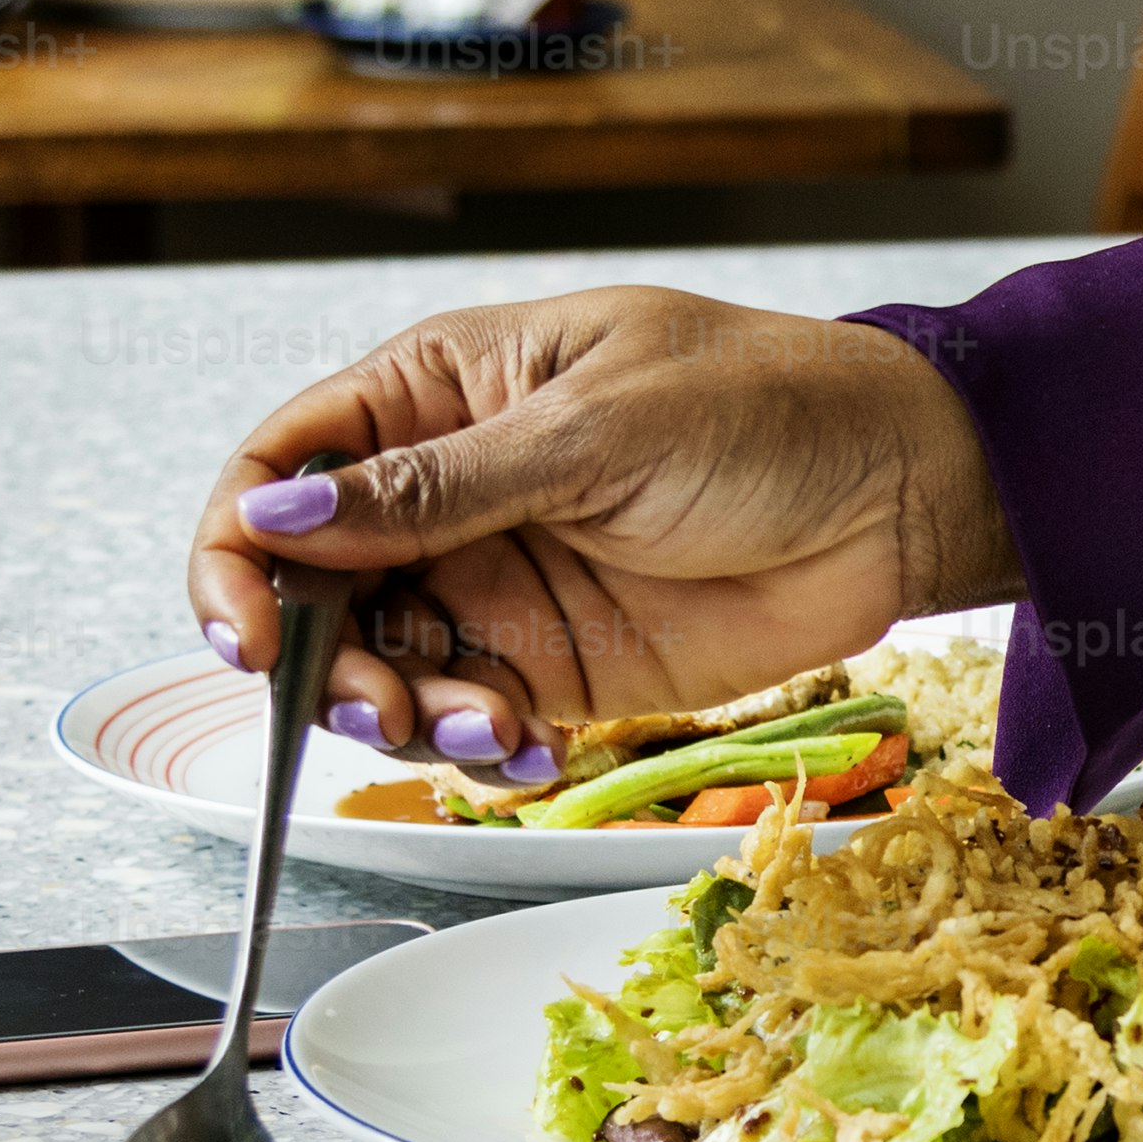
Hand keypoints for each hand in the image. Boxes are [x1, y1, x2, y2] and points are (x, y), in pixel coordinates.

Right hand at [185, 287, 1017, 767]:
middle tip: (372, 702)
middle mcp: (450, 490)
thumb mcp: (594, 431)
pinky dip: (474, 749)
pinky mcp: (554, 661)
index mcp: (440, 391)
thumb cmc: (768, 409)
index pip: (284, 467)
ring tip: (483, 726)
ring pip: (381, 664)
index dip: (240, 547)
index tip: (244, 626)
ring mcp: (498, 579)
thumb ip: (438, 488)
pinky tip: (525, 750)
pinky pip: (467, 718)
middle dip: (316, 657)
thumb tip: (281, 520)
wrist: (901, 493)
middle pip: (311, 586)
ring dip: (399, 713)